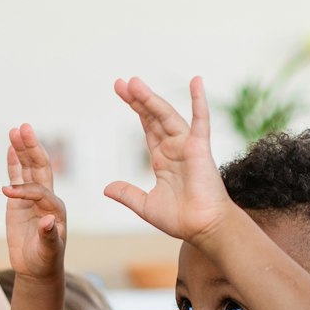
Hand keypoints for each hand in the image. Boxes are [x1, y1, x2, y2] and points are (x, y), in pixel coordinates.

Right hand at [3, 124, 67, 281]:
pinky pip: (17, 177)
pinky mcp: (19, 201)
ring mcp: (32, 197)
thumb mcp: (49, 252)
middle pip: (39, 167)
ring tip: (15, 130)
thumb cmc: (45, 261)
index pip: (39, 191)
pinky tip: (10, 146)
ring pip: (28, 168)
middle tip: (24, 127)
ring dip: (22, 149)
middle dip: (32, 147)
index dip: (24, 190)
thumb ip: (49, 236)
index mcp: (55, 208)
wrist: (37, 269)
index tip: (6, 193)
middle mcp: (46, 198)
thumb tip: (48, 220)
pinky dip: (14, 162)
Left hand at [103, 76, 231, 242]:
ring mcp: (187, 146)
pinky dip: (199, 101)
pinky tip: (196, 80)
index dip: (135, 109)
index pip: (147, 127)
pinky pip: (200, 121)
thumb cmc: (181, 219)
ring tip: (134, 83)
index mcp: (162, 160)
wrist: (202, 229)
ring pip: (167, 116)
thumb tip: (106, 188)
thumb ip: (128, 194)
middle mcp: (174, 149)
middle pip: (153, 117)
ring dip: (152, 99)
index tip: (121, 91)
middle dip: (137, 99)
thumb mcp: (146, 205)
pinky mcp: (200, 148)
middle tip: (121, 82)